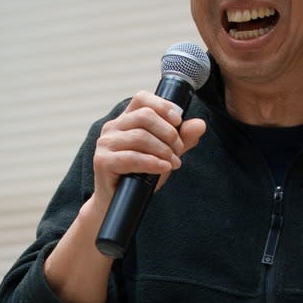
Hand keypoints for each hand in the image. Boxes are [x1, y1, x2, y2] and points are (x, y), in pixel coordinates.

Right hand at [91, 91, 205, 206]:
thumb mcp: (165, 154)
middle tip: (179, 150)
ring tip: (174, 163)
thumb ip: (181, 139)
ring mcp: (105, 144)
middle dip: (169, 133)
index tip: (178, 122)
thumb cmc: (140, 176)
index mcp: (125, 120)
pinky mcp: (102, 161)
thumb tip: (200, 124)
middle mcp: (113, 127)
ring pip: (140, 137)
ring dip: (163, 150)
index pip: (142, 98)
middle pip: (145, 116)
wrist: (119, 203)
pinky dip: (152, 162)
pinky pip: (131, 158)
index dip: (163, 106)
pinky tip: (164, 168)